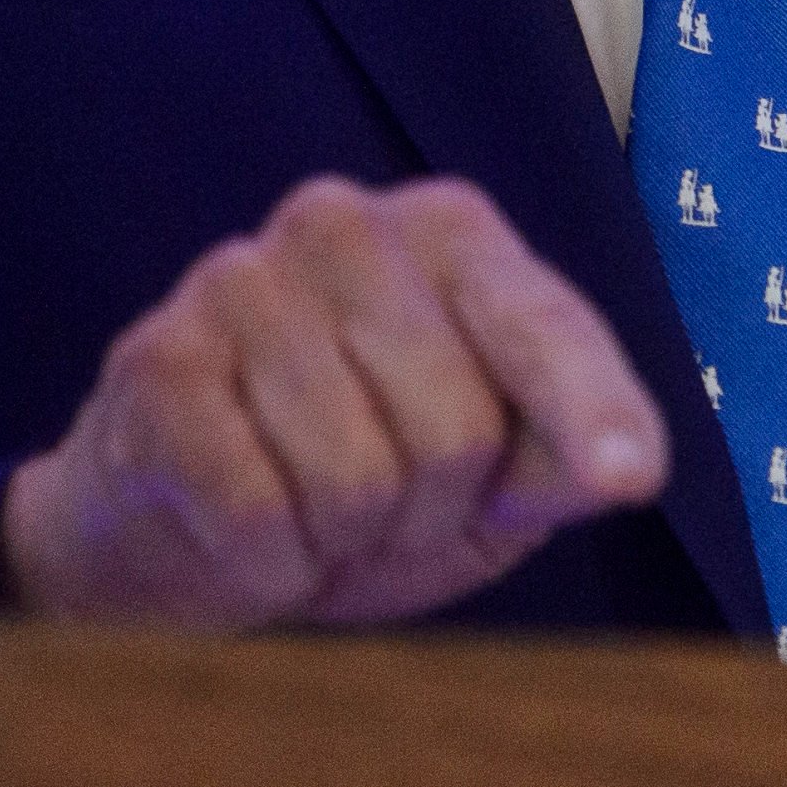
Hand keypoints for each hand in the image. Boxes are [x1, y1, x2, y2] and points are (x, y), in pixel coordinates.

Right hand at [0, 175, 671, 625]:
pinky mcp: (157, 360)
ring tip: (312, 511)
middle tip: (384, 509)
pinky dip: (268, 562)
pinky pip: (257, 510)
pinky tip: (245, 526)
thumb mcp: (490, 479)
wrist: (173, 522)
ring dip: (341, 540)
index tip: (630, 477)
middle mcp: (341, 223)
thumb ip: (559, 456)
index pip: (543, 327)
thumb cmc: (362, 481)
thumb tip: (625, 469)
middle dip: (428, 512)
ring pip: (356, 477)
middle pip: (455, 429)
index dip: (590, 410)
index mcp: (448, 232)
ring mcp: (237, 279)